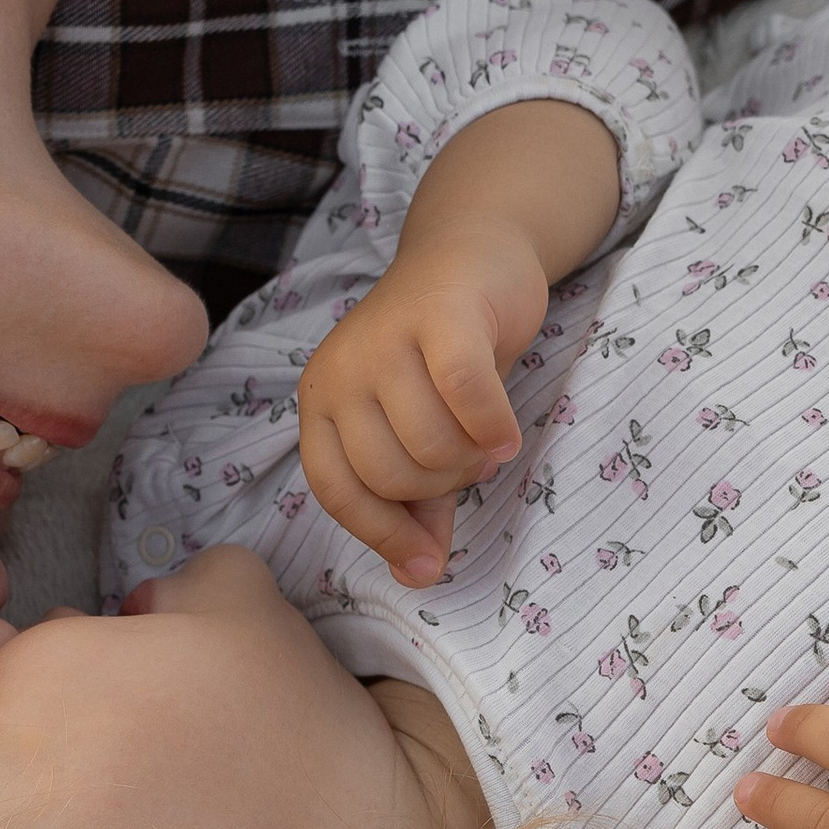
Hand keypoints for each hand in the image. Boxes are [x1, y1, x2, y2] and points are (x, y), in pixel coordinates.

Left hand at [296, 218, 549, 586]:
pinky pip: (465, 396)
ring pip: (429, 442)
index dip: (382, 534)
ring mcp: (382, 338)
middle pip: (389, 475)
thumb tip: (421, 575)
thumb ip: (418, 504)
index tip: (427, 563)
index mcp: (322, 402)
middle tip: (469, 461)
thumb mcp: (423, 432)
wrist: (473, 253)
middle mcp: (338, 370)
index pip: (336, 491)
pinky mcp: (436, 314)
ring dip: (473, 457)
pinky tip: (506, 429)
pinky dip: (494, 426)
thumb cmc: (443, 355)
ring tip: (487, 439)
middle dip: (442, 487)